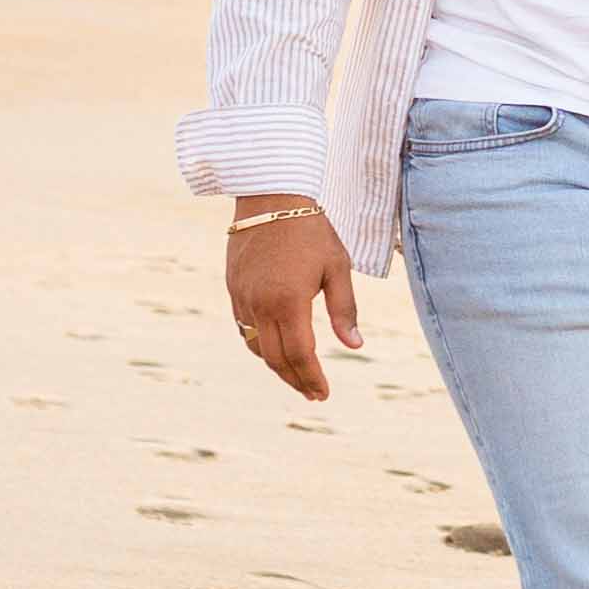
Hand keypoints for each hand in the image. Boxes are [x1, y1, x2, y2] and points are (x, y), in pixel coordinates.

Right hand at [225, 197, 361, 398]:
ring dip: (275, 365)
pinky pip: (243, 327)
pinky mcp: (233, 288)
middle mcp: (261, 305)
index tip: (323, 393)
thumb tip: (354, 346)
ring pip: (256, 346)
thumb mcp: (337, 267)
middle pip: (275, 358)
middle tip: (312, 392)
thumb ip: (344, 310)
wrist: (270, 195)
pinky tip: (273, 346)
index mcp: (289, 302)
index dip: (312, 379)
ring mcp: (243, 297)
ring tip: (296, 374)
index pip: (300, 355)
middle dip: (295, 379)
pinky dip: (259, 344)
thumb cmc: (311, 228)